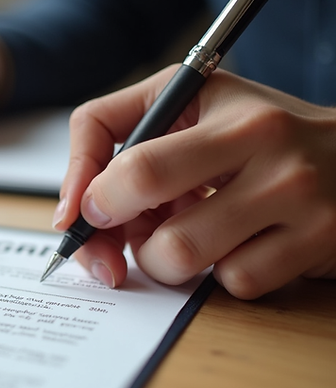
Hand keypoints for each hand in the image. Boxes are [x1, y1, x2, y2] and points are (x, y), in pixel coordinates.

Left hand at [55, 65, 335, 298]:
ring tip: (184, 237)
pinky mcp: (318, 241)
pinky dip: (220, 274)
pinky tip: (237, 246)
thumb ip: (122, 137)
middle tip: (127, 233)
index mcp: (222, 105)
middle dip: (119, 233)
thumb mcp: (194, 105)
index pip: (133, 161)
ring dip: (164, 260)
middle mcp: (265, 142)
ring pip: (183, 255)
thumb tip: (75, 212)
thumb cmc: (258, 136)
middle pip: (149, 204)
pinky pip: (234, 282)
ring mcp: (297, 194)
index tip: (86, 212)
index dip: (89, 194)